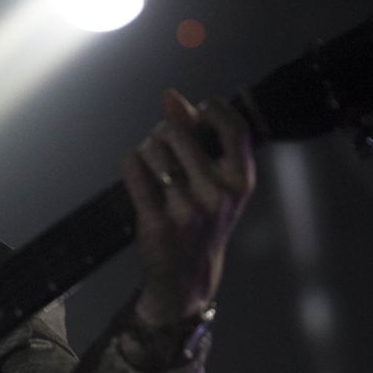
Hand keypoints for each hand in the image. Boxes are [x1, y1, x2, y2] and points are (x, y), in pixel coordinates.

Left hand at [121, 89, 255, 325]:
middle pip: (177, 131)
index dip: (212, 109)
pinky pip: (132, 168)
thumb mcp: (216, 180)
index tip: (200, 112)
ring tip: (152, 167)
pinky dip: (131, 165)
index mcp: (240, 181)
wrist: (186, 276)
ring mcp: (187, 209)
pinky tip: (137, 175)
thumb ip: (198, 134)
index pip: (234, 126)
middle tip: (164, 148)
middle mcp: (218, 194)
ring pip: (152, 148)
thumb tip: (170, 96)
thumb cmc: (202, 216)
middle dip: (164, 132)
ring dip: (146, 151)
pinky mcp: (157, 220)